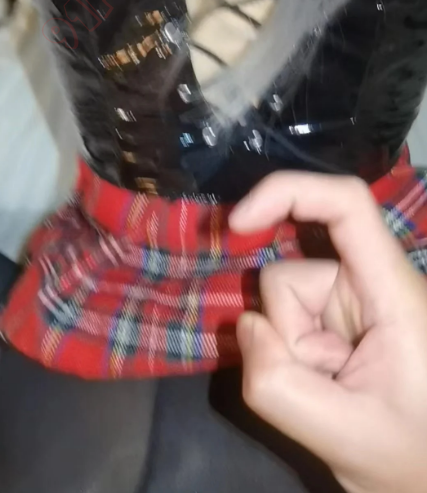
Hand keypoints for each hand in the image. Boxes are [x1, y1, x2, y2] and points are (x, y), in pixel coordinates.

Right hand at [230, 173, 426, 492]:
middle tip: (320, 383)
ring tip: (330, 390)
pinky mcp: (339, 315)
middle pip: (293, 268)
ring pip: (283, 299)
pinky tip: (325, 382)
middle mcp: (372, 281)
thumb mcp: (344, 435)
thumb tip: (247, 324)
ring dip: (291, 348)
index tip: (239, 222)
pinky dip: (291, 351)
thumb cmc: (410, 456)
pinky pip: (288, 318)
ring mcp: (354, 298)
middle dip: (284, 327)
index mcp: (392, 292)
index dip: (289, 192)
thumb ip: (277, 385)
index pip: (347, 206)